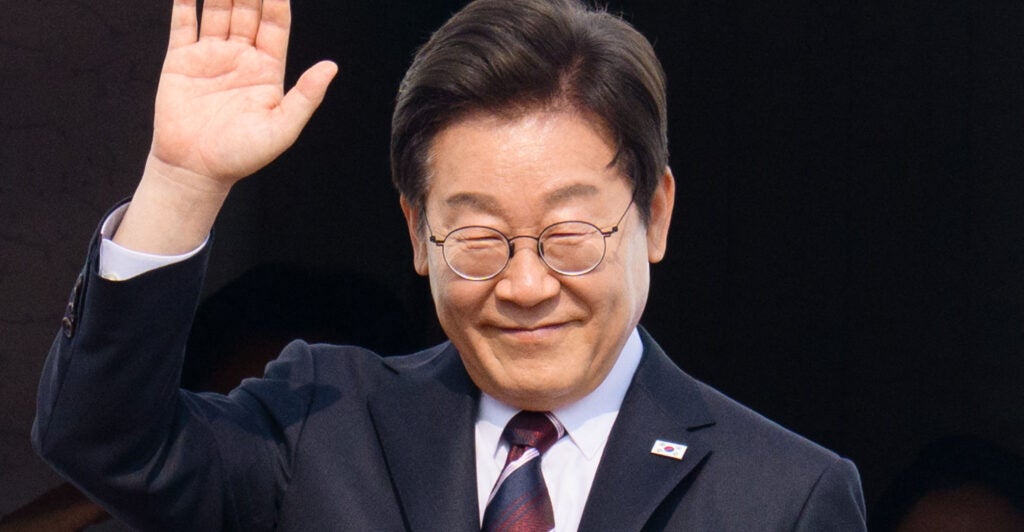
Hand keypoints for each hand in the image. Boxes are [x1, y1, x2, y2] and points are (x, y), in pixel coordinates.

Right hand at [115, 0, 335, 253]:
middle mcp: (241, 57)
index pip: (274, 24)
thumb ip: (305, 96)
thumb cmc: (242, 155)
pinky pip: (183, 23)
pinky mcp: (181, 61)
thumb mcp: (282, 129)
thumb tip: (331, 67)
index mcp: (267, 69)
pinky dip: (186, 1)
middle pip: (247, 10)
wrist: (196, 170)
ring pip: (218, 10)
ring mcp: (211, 56)